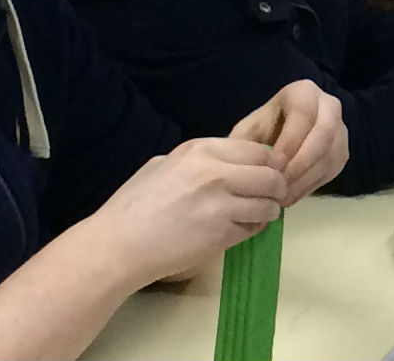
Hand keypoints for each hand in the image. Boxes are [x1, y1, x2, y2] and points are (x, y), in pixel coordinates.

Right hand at [78, 137, 285, 284]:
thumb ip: (198, 161)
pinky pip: (254, 229)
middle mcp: (214, 171)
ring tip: (252, 216)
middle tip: (268, 198)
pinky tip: (235, 231)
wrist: (118, 245)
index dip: (268, 164)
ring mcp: (220, 203)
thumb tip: (228, 163)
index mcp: (200, 149)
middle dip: (275, 188)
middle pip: (272, 175)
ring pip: (269, 204)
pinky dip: (251, 230)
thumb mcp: (163, 165)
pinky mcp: (222, 233)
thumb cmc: (133, 206)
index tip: (265, 175)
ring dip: (267, 212)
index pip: (258, 150)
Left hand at [226, 79, 347, 203]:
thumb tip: (249, 167)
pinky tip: (290, 196)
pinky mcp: (342, 152)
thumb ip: (247, 144)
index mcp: (304, 92)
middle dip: (300, 163)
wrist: (280, 135)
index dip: (290, 142)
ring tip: (280, 196)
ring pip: (330, 155)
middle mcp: (329, 106)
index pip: (303, 114)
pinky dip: (310, 186)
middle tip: (278, 186)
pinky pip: (332, 170)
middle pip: (324, 134)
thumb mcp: (249, 131)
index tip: (272, 166)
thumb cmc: (262, 130)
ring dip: (305, 179)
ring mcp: (340, 130)